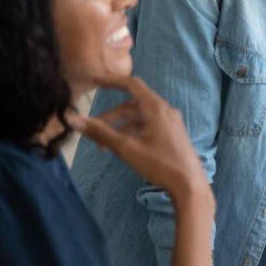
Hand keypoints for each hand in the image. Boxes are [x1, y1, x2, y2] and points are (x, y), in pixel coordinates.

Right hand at [70, 74, 209, 206]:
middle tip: (92, 130)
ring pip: (140, 118)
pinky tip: (122, 147)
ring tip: (103, 146)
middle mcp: (165, 111)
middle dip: (111, 116)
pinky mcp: (172, 134)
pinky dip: (133, 132)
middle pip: (132, 105)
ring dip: (120, 127)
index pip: (132, 84)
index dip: (112, 80)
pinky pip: (148, 126)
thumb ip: (101, 133)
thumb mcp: (126, 148)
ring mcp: (171, 123)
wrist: (190, 185)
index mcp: (156, 108)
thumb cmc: (160, 164)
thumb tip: (75, 120)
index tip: (95, 80)